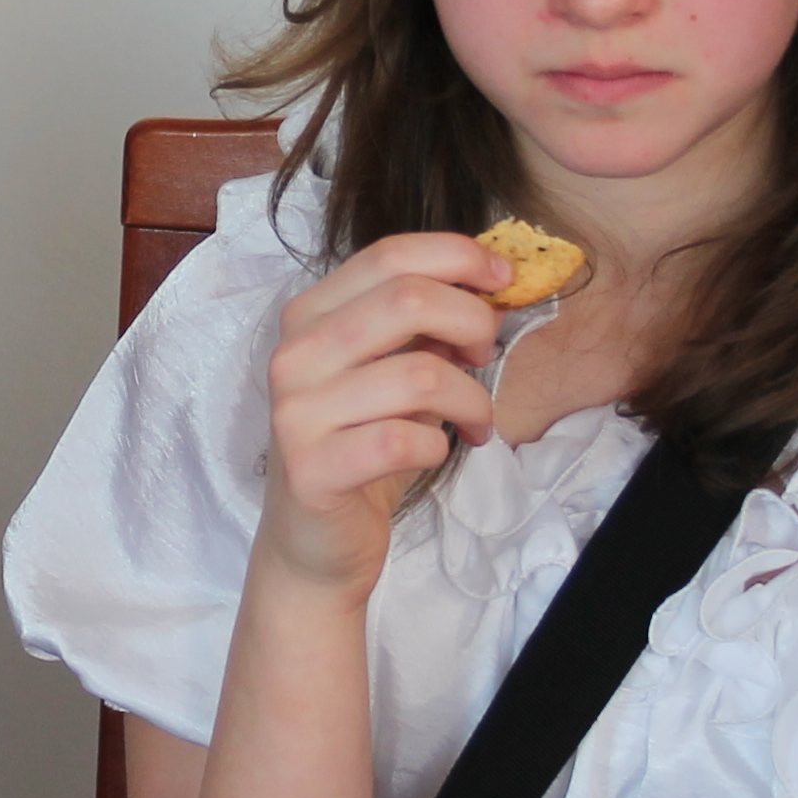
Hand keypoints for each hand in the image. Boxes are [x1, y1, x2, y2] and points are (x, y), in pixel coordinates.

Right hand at [251, 231, 514, 597]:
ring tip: (477, 421)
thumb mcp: (392, 372)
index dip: (458, 257)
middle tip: (487, 355)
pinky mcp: (311, 470)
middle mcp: (294, 355)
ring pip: (419, 374)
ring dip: (471, 398)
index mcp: (309, 316)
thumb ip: (424, 327)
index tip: (502, 281)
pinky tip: (435, 452)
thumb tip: (488, 285)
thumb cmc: (362, 447)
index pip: (388, 255)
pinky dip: (438, 444)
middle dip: (472, 322)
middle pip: (406, 300)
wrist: (314, 542)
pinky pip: (403, 441)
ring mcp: (296, 413)